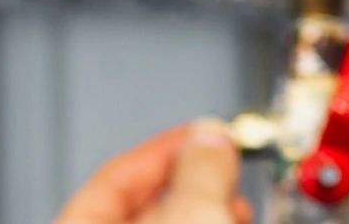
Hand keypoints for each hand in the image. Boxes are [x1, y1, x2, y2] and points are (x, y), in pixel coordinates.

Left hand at [54, 121, 249, 223]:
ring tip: (235, 199)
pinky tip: (230, 221)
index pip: (113, 176)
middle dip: (191, 178)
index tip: (203, 133)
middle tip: (224, 161)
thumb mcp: (191, 215)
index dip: (163, 147)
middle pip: (142, 203)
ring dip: (205, 207)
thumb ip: (199, 169)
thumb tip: (209, 136)